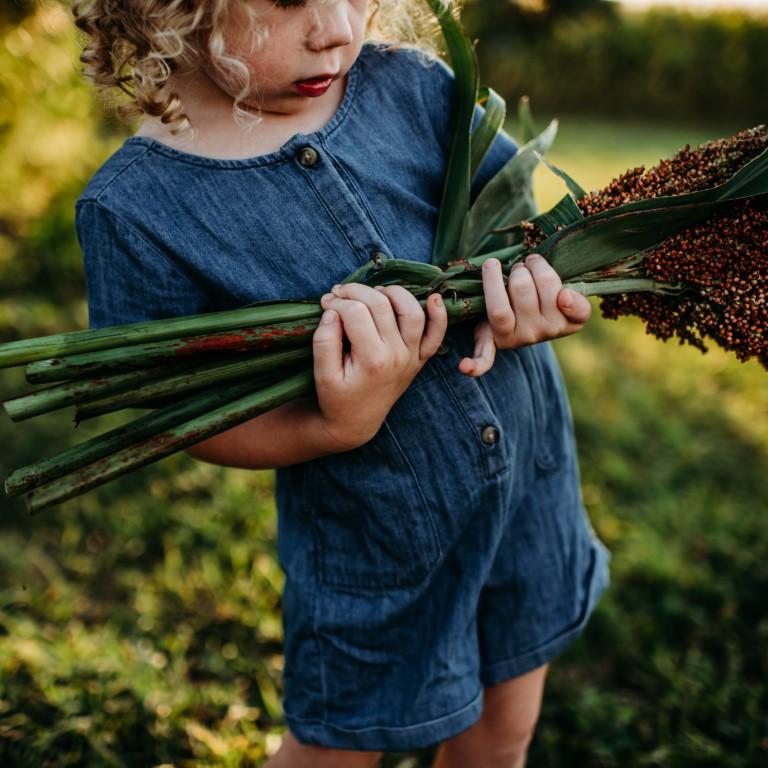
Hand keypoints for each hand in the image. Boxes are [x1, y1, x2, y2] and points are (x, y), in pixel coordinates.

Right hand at [312, 283, 447, 450]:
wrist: (356, 421)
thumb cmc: (336, 397)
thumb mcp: (322, 374)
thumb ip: (324, 341)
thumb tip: (332, 310)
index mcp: (371, 360)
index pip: (355, 312)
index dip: (336, 302)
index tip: (325, 304)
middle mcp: (397, 355)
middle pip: (381, 305)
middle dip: (356, 291)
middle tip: (338, 293)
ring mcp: (412, 356)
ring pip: (412, 312)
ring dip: (393, 293)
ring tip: (372, 292)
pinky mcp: (419, 359)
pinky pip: (437, 335)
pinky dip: (439, 315)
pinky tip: (433, 298)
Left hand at [459, 253, 590, 376]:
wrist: (525, 314)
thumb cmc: (548, 300)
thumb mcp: (572, 303)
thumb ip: (579, 305)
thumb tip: (565, 298)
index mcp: (562, 324)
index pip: (556, 293)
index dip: (545, 275)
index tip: (540, 267)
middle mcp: (536, 335)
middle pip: (522, 290)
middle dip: (520, 269)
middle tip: (521, 268)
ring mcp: (512, 340)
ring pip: (499, 308)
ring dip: (495, 279)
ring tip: (502, 270)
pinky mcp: (491, 343)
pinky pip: (483, 359)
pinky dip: (474, 365)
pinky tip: (464, 367)